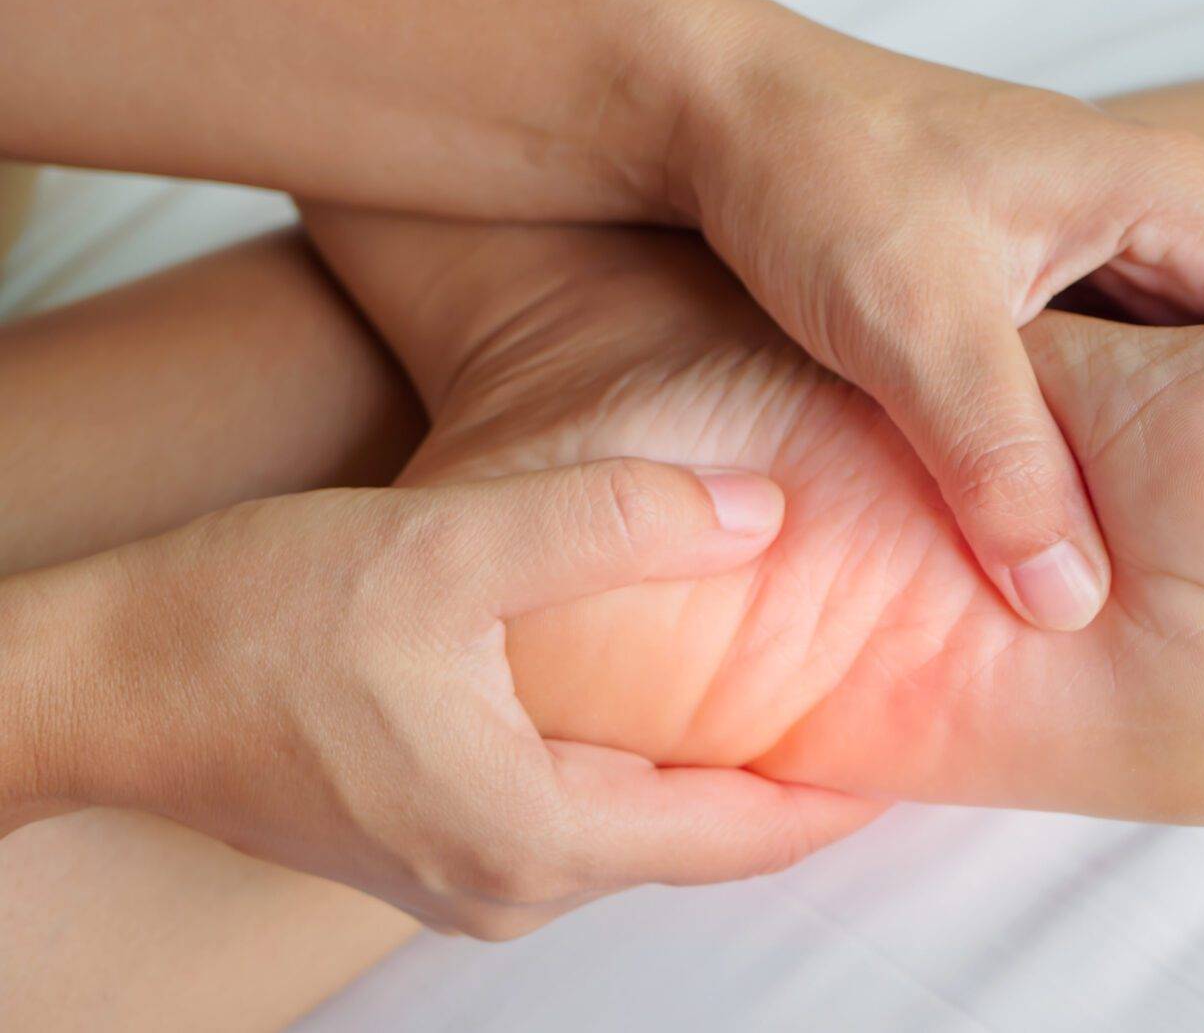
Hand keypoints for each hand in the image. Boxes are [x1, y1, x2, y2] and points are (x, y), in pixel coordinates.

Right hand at [1, 459, 876, 937]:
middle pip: (699, 841)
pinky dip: (642, 767)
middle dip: (792, 782)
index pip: (739, 835)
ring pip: (638, 830)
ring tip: (789, 688)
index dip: (839, 787)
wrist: (91, 684)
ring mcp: (462, 873)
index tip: (920, 734)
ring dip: (716, 773)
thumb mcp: (445, 547)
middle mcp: (507, 882)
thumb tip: (762, 514)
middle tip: (873, 699)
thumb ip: (614, 522)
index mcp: (532, 832)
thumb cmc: (245, 620)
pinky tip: (661, 696)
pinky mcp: (427, 840)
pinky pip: (577, 816)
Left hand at [664, 16, 1203, 630]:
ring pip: (1181, 385)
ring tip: (1193, 596)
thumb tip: (1072, 599)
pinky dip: (1112, 451)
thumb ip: (999, 457)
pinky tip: (1094, 536)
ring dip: (1179, 475)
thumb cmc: (813, 175)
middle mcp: (1159, 215)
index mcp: (1172, 197)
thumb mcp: (913, 322)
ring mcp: (1100, 246)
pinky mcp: (1040, 280)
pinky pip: (1114, 381)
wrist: (708, 110)